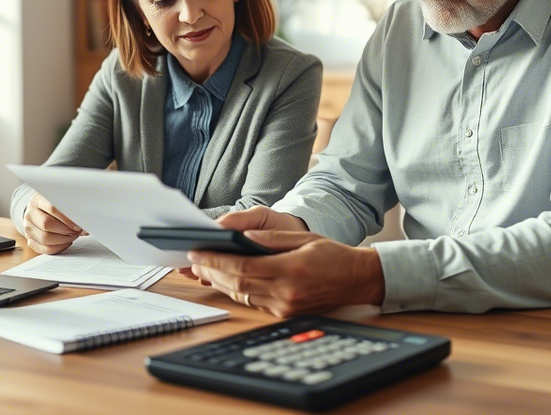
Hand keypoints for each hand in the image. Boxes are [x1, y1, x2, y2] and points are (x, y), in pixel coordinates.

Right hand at [21, 193, 85, 254]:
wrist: (39, 212)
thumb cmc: (55, 207)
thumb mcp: (61, 202)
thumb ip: (72, 211)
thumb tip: (85, 227)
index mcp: (37, 200)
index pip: (52, 208)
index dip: (66, 218)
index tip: (78, 224)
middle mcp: (30, 213)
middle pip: (46, 224)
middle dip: (65, 230)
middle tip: (77, 231)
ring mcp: (28, 228)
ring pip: (45, 238)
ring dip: (63, 240)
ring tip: (72, 236)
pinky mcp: (30, 240)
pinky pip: (45, 249)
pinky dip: (59, 247)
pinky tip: (66, 242)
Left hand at [188, 230, 385, 317]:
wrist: (356, 280)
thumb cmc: (332, 255)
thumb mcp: (304, 238)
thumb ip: (272, 239)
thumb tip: (243, 237)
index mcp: (289, 270)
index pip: (242, 266)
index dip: (216, 260)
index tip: (198, 252)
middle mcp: (285, 292)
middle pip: (237, 282)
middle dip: (212, 271)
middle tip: (194, 261)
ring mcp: (285, 306)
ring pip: (243, 294)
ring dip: (221, 282)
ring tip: (205, 270)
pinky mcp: (286, 313)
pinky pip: (255, 302)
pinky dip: (238, 291)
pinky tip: (228, 280)